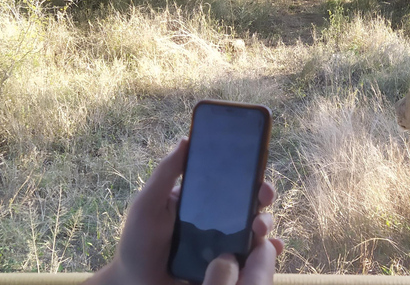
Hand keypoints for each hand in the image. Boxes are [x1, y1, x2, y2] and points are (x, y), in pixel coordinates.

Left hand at [86, 138, 282, 284]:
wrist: (136, 283)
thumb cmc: (138, 241)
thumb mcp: (148, 203)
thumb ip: (165, 173)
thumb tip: (185, 139)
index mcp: (201, 201)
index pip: (230, 182)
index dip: (248, 173)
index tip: (256, 170)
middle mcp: (217, 220)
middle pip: (250, 202)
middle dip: (263, 196)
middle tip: (263, 196)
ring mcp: (224, 244)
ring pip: (256, 228)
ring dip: (265, 222)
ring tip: (260, 228)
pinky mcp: (228, 268)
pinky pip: (254, 259)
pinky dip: (270, 251)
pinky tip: (274, 247)